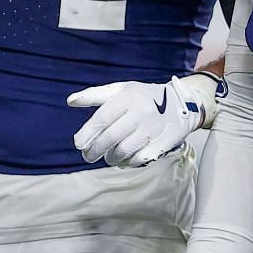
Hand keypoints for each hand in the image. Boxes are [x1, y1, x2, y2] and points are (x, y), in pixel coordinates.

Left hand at [69, 73, 219, 167]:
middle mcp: (141, 112)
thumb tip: (70, 101)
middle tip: (87, 156)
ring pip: (124, 150)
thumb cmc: (142, 96)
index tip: (78, 143)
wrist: (181, 103)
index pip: (103, 118)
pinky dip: (126, 162)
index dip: (88, 133)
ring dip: (110, 158)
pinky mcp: (162, 143)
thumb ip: (95, 95)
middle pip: (111, 137)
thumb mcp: (120, 90)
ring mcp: (153, 129)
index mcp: (128, 96)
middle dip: (95, 150)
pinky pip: (138, 158)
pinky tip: (121, 160)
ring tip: (106, 157)